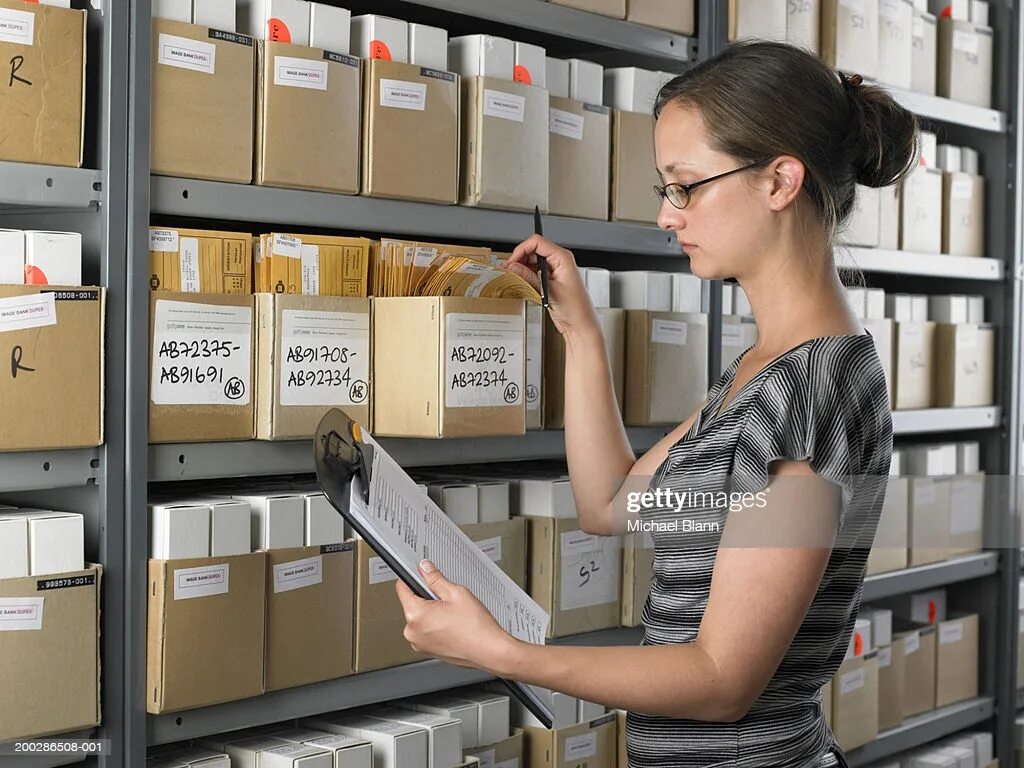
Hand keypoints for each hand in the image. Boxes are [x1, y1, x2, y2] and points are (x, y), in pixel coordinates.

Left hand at [396, 560, 518, 673]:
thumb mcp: (455, 593)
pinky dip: (436, 626)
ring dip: (432, 613)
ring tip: (453, 615)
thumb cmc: (475, 627)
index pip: (402, 588)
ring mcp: (420, 644)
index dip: (413, 578)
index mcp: (415, 616)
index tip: (421, 574)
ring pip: (421, 618)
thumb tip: (424, 568)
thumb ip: (435, 578)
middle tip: (448, 600)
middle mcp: (412, 632)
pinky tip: (453, 626)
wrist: (489, 651)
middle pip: (413, 604)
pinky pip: (427, 631)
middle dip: (427, 598)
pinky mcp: (428, 651)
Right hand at [503, 235, 600, 341]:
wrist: (580, 324)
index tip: (511, 262)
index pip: (537, 243)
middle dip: (519, 259)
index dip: (521, 250)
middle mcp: (559, 261)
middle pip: (533, 250)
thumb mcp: (548, 290)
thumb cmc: (575, 309)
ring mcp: (555, 270)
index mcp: (563, 258)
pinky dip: (526, 275)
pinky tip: (522, 282)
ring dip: (522, 267)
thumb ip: (529, 276)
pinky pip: (535, 271)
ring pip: (532, 260)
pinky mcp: (551, 279)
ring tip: (514, 277)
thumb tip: (514, 266)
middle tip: (509, 270)